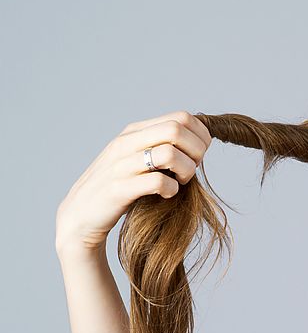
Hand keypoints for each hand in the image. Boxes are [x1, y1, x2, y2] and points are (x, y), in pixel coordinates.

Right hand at [55, 110, 211, 253]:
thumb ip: (161, 145)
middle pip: (177, 129)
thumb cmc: (120, 186)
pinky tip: (166, 194)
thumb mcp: (138, 157)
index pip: (181, 117)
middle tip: (190, 170)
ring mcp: (121, 165)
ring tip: (179, 182)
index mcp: (134, 131)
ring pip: (169, 154)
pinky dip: (171, 189)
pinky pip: (158, 182)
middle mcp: (126, 143)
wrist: (81, 214)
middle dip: (196, 151)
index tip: (197, 156)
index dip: (200, 136)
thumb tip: (201, 142)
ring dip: (185, 171)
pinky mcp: (118, 189)